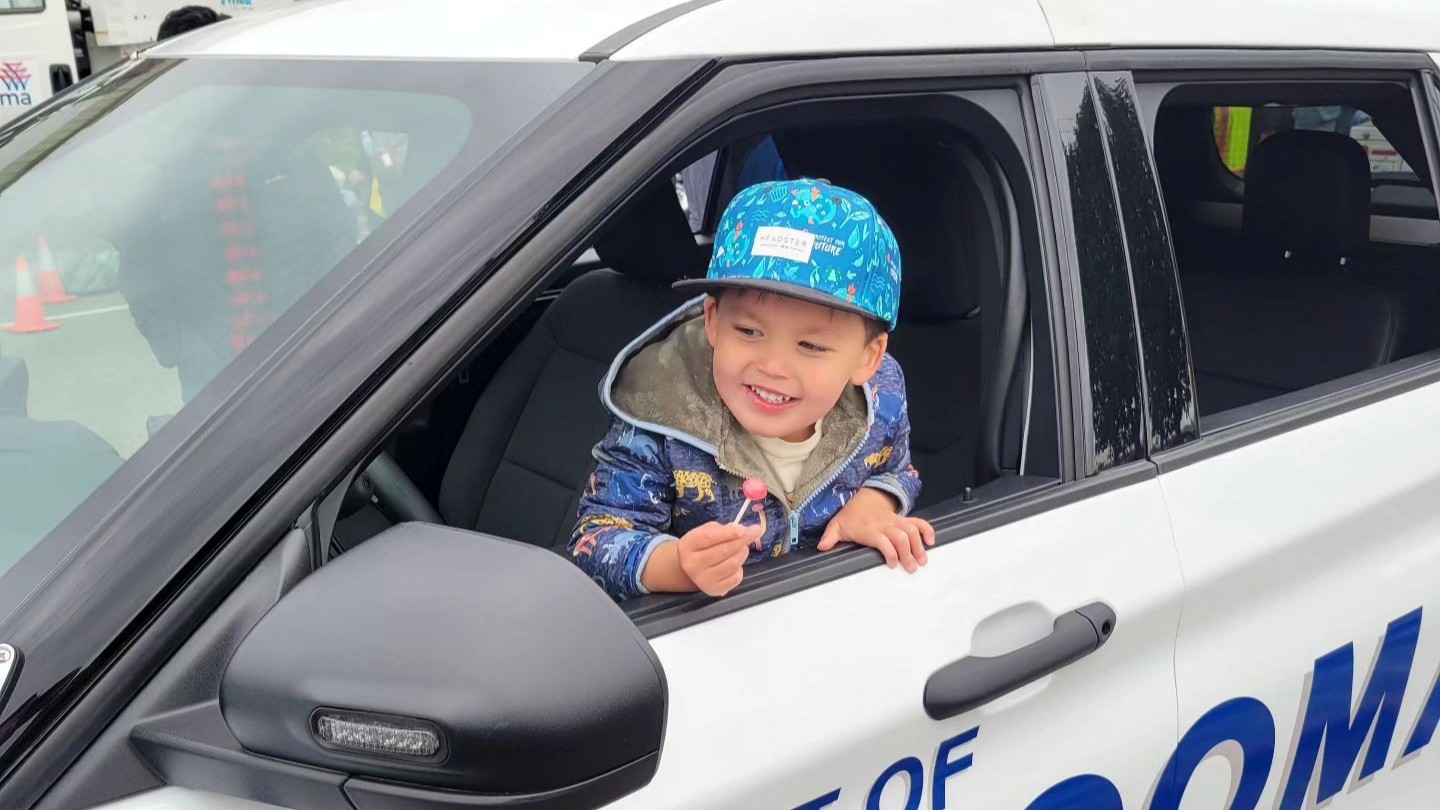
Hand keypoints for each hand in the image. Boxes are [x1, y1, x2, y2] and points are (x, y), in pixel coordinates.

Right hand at [665, 521, 760, 596]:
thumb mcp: (704, 532)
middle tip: (756, 531)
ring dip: (743, 553)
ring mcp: (703, 580)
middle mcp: (692, 565)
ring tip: (742, 548)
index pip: (709, 537)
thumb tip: (742, 531)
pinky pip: (736, 578)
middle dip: (742, 540)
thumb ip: (721, 529)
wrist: (690, 569)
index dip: (728, 533)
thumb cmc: (700, 547)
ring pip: (733, 564)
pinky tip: (735, 564)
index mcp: (688, 546)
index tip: (744, 529)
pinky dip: (740, 568)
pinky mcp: (714, 590)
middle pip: (724, 550)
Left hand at [817, 489, 935, 572]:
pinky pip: (917, 521)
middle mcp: (884, 524)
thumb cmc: (849, 516)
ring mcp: (895, 521)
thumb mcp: (836, 525)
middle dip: (908, 552)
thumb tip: (821, 547)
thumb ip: (829, 537)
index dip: (889, 552)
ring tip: (923, 560)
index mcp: (868, 528)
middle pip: (900, 537)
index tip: (893, 564)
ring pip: (911, 530)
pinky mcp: (902, 519)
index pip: (882, 539)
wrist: (861, 497)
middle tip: (913, 568)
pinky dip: (927, 529)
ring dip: (919, 545)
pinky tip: (931, 540)